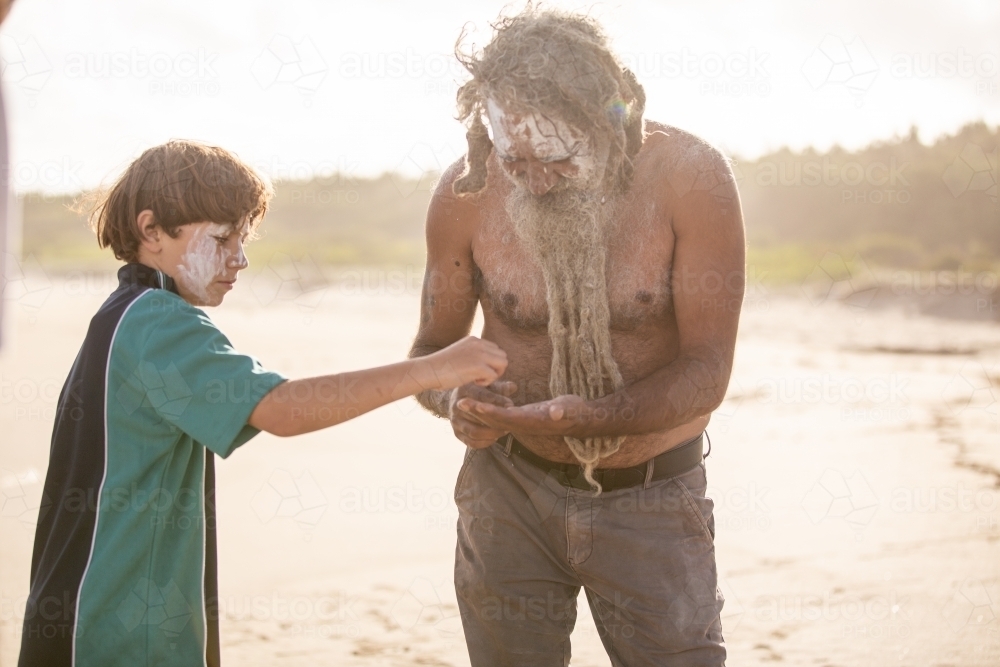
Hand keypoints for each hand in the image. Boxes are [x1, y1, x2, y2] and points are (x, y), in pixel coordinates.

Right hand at [428, 336, 507, 389]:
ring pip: (503, 364)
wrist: (428, 370)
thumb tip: (486, 366)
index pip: (495, 349)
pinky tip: (474, 382)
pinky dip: (487, 382)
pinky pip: (494, 375)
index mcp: (474, 340)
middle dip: (495, 368)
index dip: (490, 362)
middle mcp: (479, 344)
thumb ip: (473, 355)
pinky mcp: (478, 367)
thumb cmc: (440, 367)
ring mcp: (479, 354)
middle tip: (481, 376)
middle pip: (502, 355)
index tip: (477, 369)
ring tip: (479, 379)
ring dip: (494, 374)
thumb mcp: (459, 354)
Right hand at [448, 381, 517, 448]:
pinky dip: (485, 442)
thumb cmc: (479, 391)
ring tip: (504, 430)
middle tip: (509, 422)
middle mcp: (456, 406)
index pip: (481, 396)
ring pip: (474, 432)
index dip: (497, 401)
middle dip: (495, 420)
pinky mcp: (457, 434)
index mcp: (465, 390)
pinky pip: (471, 442)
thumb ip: (501, 387)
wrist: (461, 402)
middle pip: (477, 417)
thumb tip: (513, 387)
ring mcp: (455, 422)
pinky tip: (495, 438)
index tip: (510, 405)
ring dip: (491, 433)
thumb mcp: (489, 385)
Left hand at [456, 394, 589, 436]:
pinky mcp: (521, 418)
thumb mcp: (571, 409)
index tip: (474, 404)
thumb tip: (556, 413)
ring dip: (479, 411)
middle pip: (495, 420)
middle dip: (477, 412)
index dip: (489, 411)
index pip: (505, 417)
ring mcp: (521, 422)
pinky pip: (500, 417)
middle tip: (458, 402)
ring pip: (495, 419)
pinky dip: (487, 411)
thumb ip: (563, 411)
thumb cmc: (575, 412)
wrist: (578, 420)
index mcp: (531, 421)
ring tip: (462, 401)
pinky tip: (477, 404)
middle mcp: (523, 424)